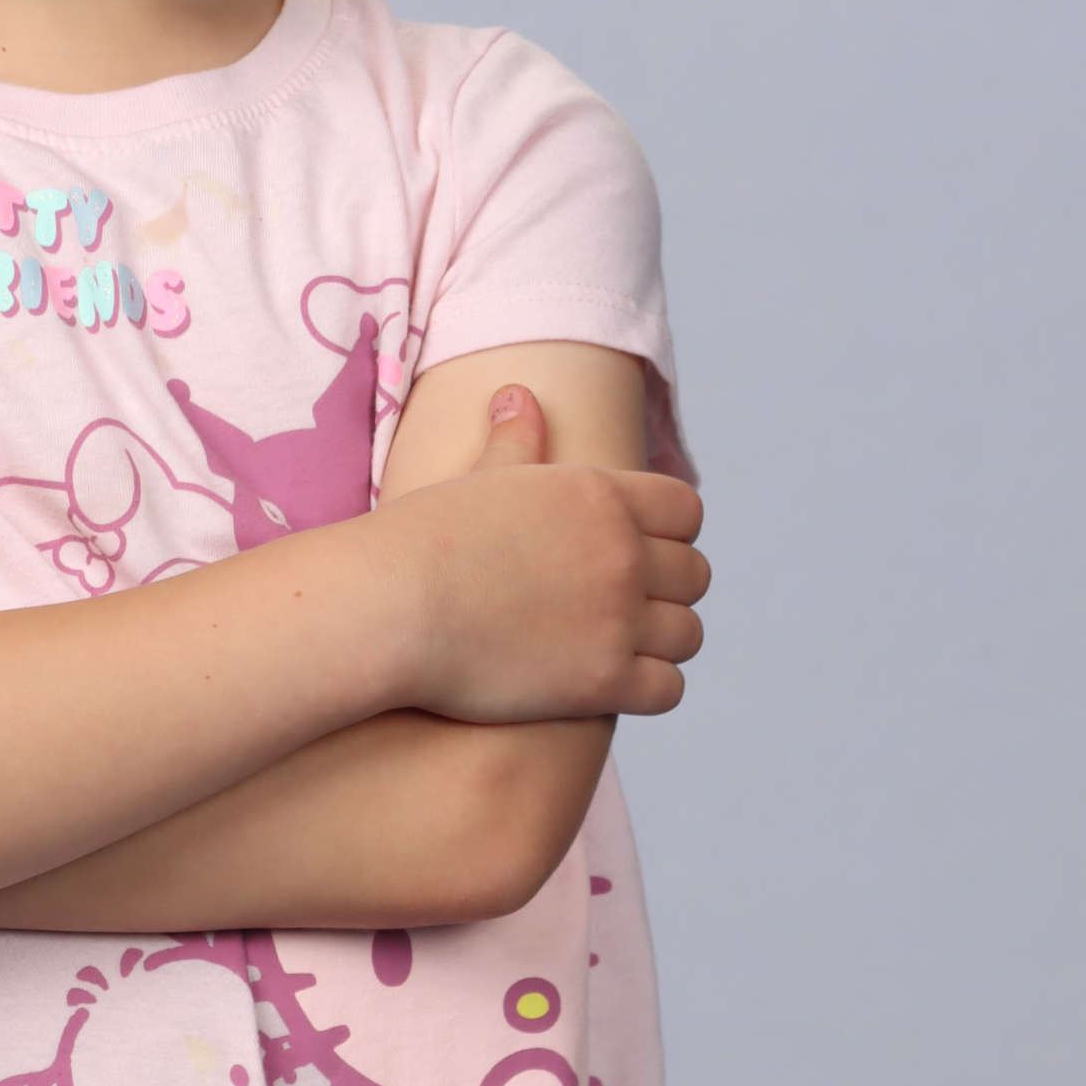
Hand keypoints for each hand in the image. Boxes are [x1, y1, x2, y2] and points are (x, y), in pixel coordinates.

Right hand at [383, 385, 708, 721]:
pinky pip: (668, 688)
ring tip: (623, 646)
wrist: (391, 604)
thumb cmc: (424, 538)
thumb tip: (520, 397)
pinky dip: (649, 688)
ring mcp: (618, 618)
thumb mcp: (481, 478)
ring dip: (662, 642)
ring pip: (688, 634)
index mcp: (601, 495)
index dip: (672, 533)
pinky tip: (613, 684)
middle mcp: (623, 552)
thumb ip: (516, 440)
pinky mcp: (604, 679)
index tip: (644, 552)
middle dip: (668, 591)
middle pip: (694, 575)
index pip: (686, 511)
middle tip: (627, 605)